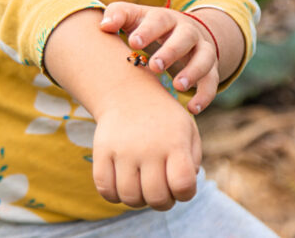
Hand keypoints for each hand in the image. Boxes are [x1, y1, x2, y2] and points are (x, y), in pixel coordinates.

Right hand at [91, 89, 200, 209]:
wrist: (129, 92)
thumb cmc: (163, 119)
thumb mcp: (187, 131)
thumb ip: (192, 162)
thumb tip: (182, 188)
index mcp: (174, 142)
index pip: (183, 185)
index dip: (185, 194)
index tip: (181, 184)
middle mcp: (149, 146)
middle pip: (156, 198)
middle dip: (163, 202)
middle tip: (162, 190)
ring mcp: (123, 149)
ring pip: (129, 197)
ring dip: (139, 200)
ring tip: (142, 187)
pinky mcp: (102, 151)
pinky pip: (105, 189)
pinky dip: (114, 195)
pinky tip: (122, 184)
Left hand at [99, 2, 218, 113]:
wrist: (185, 32)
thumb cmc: (149, 28)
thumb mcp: (134, 17)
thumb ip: (117, 16)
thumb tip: (104, 26)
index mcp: (166, 18)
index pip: (159, 20)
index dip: (147, 30)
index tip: (133, 42)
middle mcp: (187, 31)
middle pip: (185, 36)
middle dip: (171, 51)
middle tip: (155, 66)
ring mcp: (201, 49)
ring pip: (205, 57)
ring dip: (194, 72)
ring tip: (179, 86)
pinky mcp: (210, 68)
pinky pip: (212, 81)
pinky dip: (205, 94)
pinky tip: (193, 109)